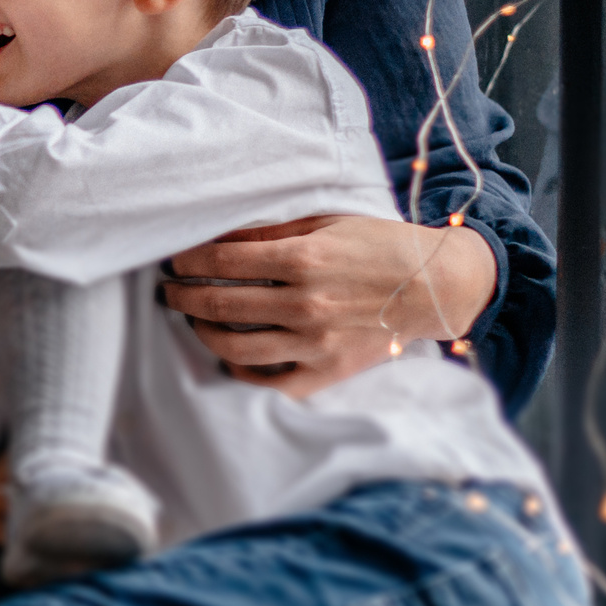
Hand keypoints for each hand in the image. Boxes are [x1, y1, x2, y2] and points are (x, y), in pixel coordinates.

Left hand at [160, 215, 498, 397]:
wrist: (435, 286)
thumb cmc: (379, 245)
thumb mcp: (325, 223)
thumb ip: (271, 231)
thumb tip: (218, 237)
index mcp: (304, 260)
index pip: (222, 263)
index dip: (188, 262)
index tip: (174, 262)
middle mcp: (305, 305)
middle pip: (219, 305)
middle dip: (183, 297)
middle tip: (170, 291)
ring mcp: (315, 344)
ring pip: (235, 348)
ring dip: (203, 333)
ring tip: (195, 321)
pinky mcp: (327, 372)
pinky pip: (270, 383)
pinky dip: (242, 371)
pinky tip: (230, 356)